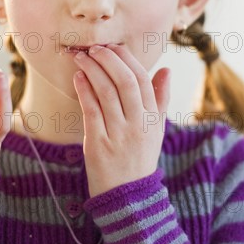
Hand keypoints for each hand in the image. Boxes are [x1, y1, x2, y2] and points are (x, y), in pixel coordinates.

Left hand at [73, 44, 170, 197]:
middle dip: (109, 60)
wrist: (128, 196)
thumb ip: (160, 98)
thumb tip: (166, 69)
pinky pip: (91, 111)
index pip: (142, 80)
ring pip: (106, 93)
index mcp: (152, 119)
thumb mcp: (156, 129)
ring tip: (81, 57)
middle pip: (125, 82)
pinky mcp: (99, 145)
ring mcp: (119, 135)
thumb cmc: (140, 157)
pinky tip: (78, 77)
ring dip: (92, 70)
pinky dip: (84, 91)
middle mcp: (138, 125)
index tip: (113, 47)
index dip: (127, 59)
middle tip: (94, 48)